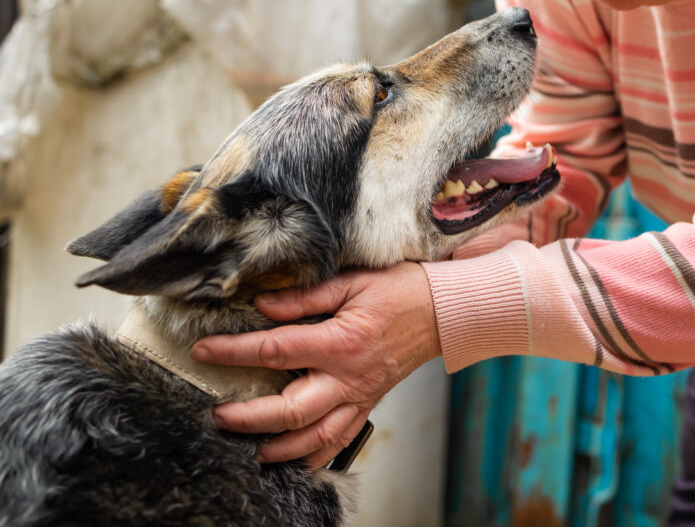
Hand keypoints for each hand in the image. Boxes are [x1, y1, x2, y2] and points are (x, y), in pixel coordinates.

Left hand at [191, 261, 439, 468]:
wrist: (443, 312)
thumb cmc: (401, 291)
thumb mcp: (351, 282)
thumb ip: (303, 298)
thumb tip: (261, 306)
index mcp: (340, 342)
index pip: (276, 351)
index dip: (234, 352)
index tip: (204, 350)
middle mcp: (347, 377)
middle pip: (290, 411)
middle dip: (247, 418)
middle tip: (216, 414)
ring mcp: (359, 397)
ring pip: (313, 438)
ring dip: (277, 448)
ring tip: (247, 446)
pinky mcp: (367, 405)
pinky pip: (338, 441)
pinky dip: (313, 457)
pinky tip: (292, 460)